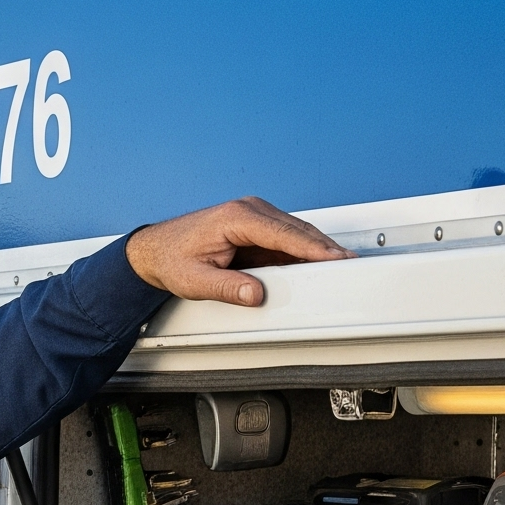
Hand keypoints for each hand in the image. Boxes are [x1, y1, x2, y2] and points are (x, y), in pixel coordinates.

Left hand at [125, 197, 352, 307]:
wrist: (156, 250)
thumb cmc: (171, 258)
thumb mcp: (196, 281)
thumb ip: (228, 288)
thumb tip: (256, 294)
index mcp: (236, 217)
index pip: (284, 233)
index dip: (313, 247)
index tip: (335, 257)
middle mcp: (248, 210)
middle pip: (297, 230)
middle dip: (323, 248)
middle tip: (348, 264)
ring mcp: (254, 216)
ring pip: (295, 232)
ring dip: (315, 248)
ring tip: (338, 265)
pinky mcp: (255, 226)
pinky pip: (285, 239)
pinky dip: (301, 250)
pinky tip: (314, 264)